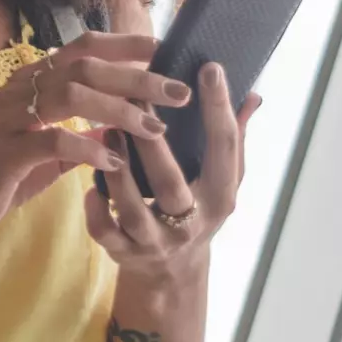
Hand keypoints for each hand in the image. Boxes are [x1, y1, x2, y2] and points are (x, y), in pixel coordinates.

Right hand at [0, 31, 193, 247]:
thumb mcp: (45, 155)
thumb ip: (79, 137)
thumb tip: (118, 130)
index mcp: (29, 83)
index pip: (83, 47)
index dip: (126, 45)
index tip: (167, 52)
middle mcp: (17, 91)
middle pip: (85, 66)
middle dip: (137, 77)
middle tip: (178, 92)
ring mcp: (7, 119)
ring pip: (71, 95)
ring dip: (119, 109)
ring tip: (154, 128)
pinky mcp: (3, 153)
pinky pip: (51, 141)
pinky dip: (87, 149)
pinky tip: (113, 163)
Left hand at [84, 60, 261, 279]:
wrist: (173, 273)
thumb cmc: (198, 209)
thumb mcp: (221, 180)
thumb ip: (233, 139)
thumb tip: (252, 95)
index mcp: (220, 196)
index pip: (225, 148)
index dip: (219, 108)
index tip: (209, 68)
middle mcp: (191, 222)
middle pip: (170, 183)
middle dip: (152, 144)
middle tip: (135, 98)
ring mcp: (156, 241)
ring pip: (132, 209)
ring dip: (117, 172)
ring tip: (107, 131)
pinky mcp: (125, 253)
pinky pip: (105, 233)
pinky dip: (95, 209)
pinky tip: (88, 185)